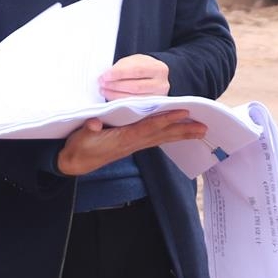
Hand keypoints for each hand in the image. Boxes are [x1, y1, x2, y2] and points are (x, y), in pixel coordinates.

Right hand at [56, 110, 205, 175]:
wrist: (73, 164)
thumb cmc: (77, 148)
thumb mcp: (79, 138)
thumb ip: (87, 130)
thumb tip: (94, 124)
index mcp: (122, 139)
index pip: (148, 127)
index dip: (165, 120)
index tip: (182, 113)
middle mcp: (132, 143)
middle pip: (162, 135)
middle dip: (183, 131)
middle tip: (204, 128)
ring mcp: (133, 145)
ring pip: (162, 138)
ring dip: (180, 134)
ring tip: (199, 131)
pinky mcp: (131, 145)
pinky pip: (155, 139)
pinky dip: (169, 135)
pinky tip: (177, 133)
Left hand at [99, 54, 171, 99]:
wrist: (155, 78)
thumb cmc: (143, 68)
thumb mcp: (135, 61)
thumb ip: (123, 66)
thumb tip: (108, 75)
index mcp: (159, 69)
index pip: (137, 70)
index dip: (119, 73)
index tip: (106, 75)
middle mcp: (161, 85)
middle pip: (136, 86)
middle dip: (116, 85)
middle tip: (102, 83)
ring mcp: (158, 99)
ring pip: (134, 98)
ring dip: (115, 95)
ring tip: (104, 90)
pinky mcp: (151, 108)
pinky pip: (133, 106)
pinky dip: (120, 101)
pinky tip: (112, 97)